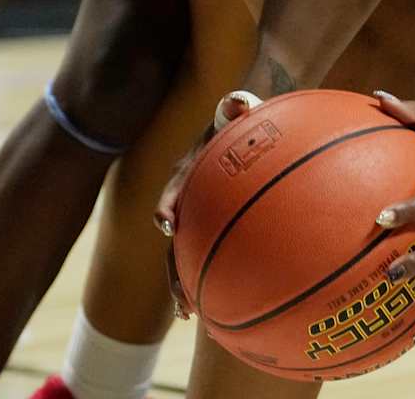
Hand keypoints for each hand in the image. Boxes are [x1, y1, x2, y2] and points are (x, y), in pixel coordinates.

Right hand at [155, 90, 260, 317]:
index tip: (166, 222)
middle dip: (173, 268)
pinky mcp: (214, 228)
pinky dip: (214, 278)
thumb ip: (239, 106)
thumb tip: (237, 101)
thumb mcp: (242, 110)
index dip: (168, 204)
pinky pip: (212, 254)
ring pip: (186, 254)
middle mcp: (189, 199)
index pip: (175, 187)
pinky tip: (225, 305)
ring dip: (184, 284)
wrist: (248, 132)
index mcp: (191, 170)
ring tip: (189, 314)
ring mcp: (200, 217)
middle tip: (181, 298)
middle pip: (175, 237)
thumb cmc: (245, 121)